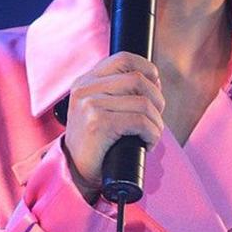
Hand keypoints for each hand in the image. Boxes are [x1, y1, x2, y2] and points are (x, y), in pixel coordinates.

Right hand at [63, 52, 164, 202]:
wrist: (75, 172)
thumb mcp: (97, 108)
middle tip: (154, 119)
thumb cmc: (94, 143)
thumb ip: (115, 91)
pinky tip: (147, 143)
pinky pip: (141, 122)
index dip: (147, 70)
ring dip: (156, 122)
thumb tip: (153, 80)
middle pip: (138, 80)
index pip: (124, 59)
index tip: (154, 88)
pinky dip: (152, 134)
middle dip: (157, 101)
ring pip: (144, 103)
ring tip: (150, 134)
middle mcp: (84, 89)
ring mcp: (89, 105)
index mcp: (84, 82)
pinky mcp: (98, 123)